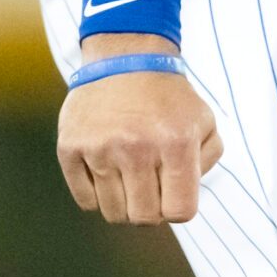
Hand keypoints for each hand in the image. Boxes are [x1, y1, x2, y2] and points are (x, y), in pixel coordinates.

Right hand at [56, 33, 224, 225]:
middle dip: (150, 209)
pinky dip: (97, 195)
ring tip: (128, 176)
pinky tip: (106, 171)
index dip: (177, 207)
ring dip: (123, 204)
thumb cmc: (168, 97)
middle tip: (149, 186)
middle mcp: (136, 148)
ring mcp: (99, 149)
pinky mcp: (70, 148)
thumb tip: (182, 199)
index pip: (179, 211)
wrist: (125, 58)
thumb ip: (206, 162)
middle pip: (144, 218)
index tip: (172, 191)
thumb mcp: (204, 121)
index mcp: (176, 143)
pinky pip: (85, 201)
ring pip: (113, 213)